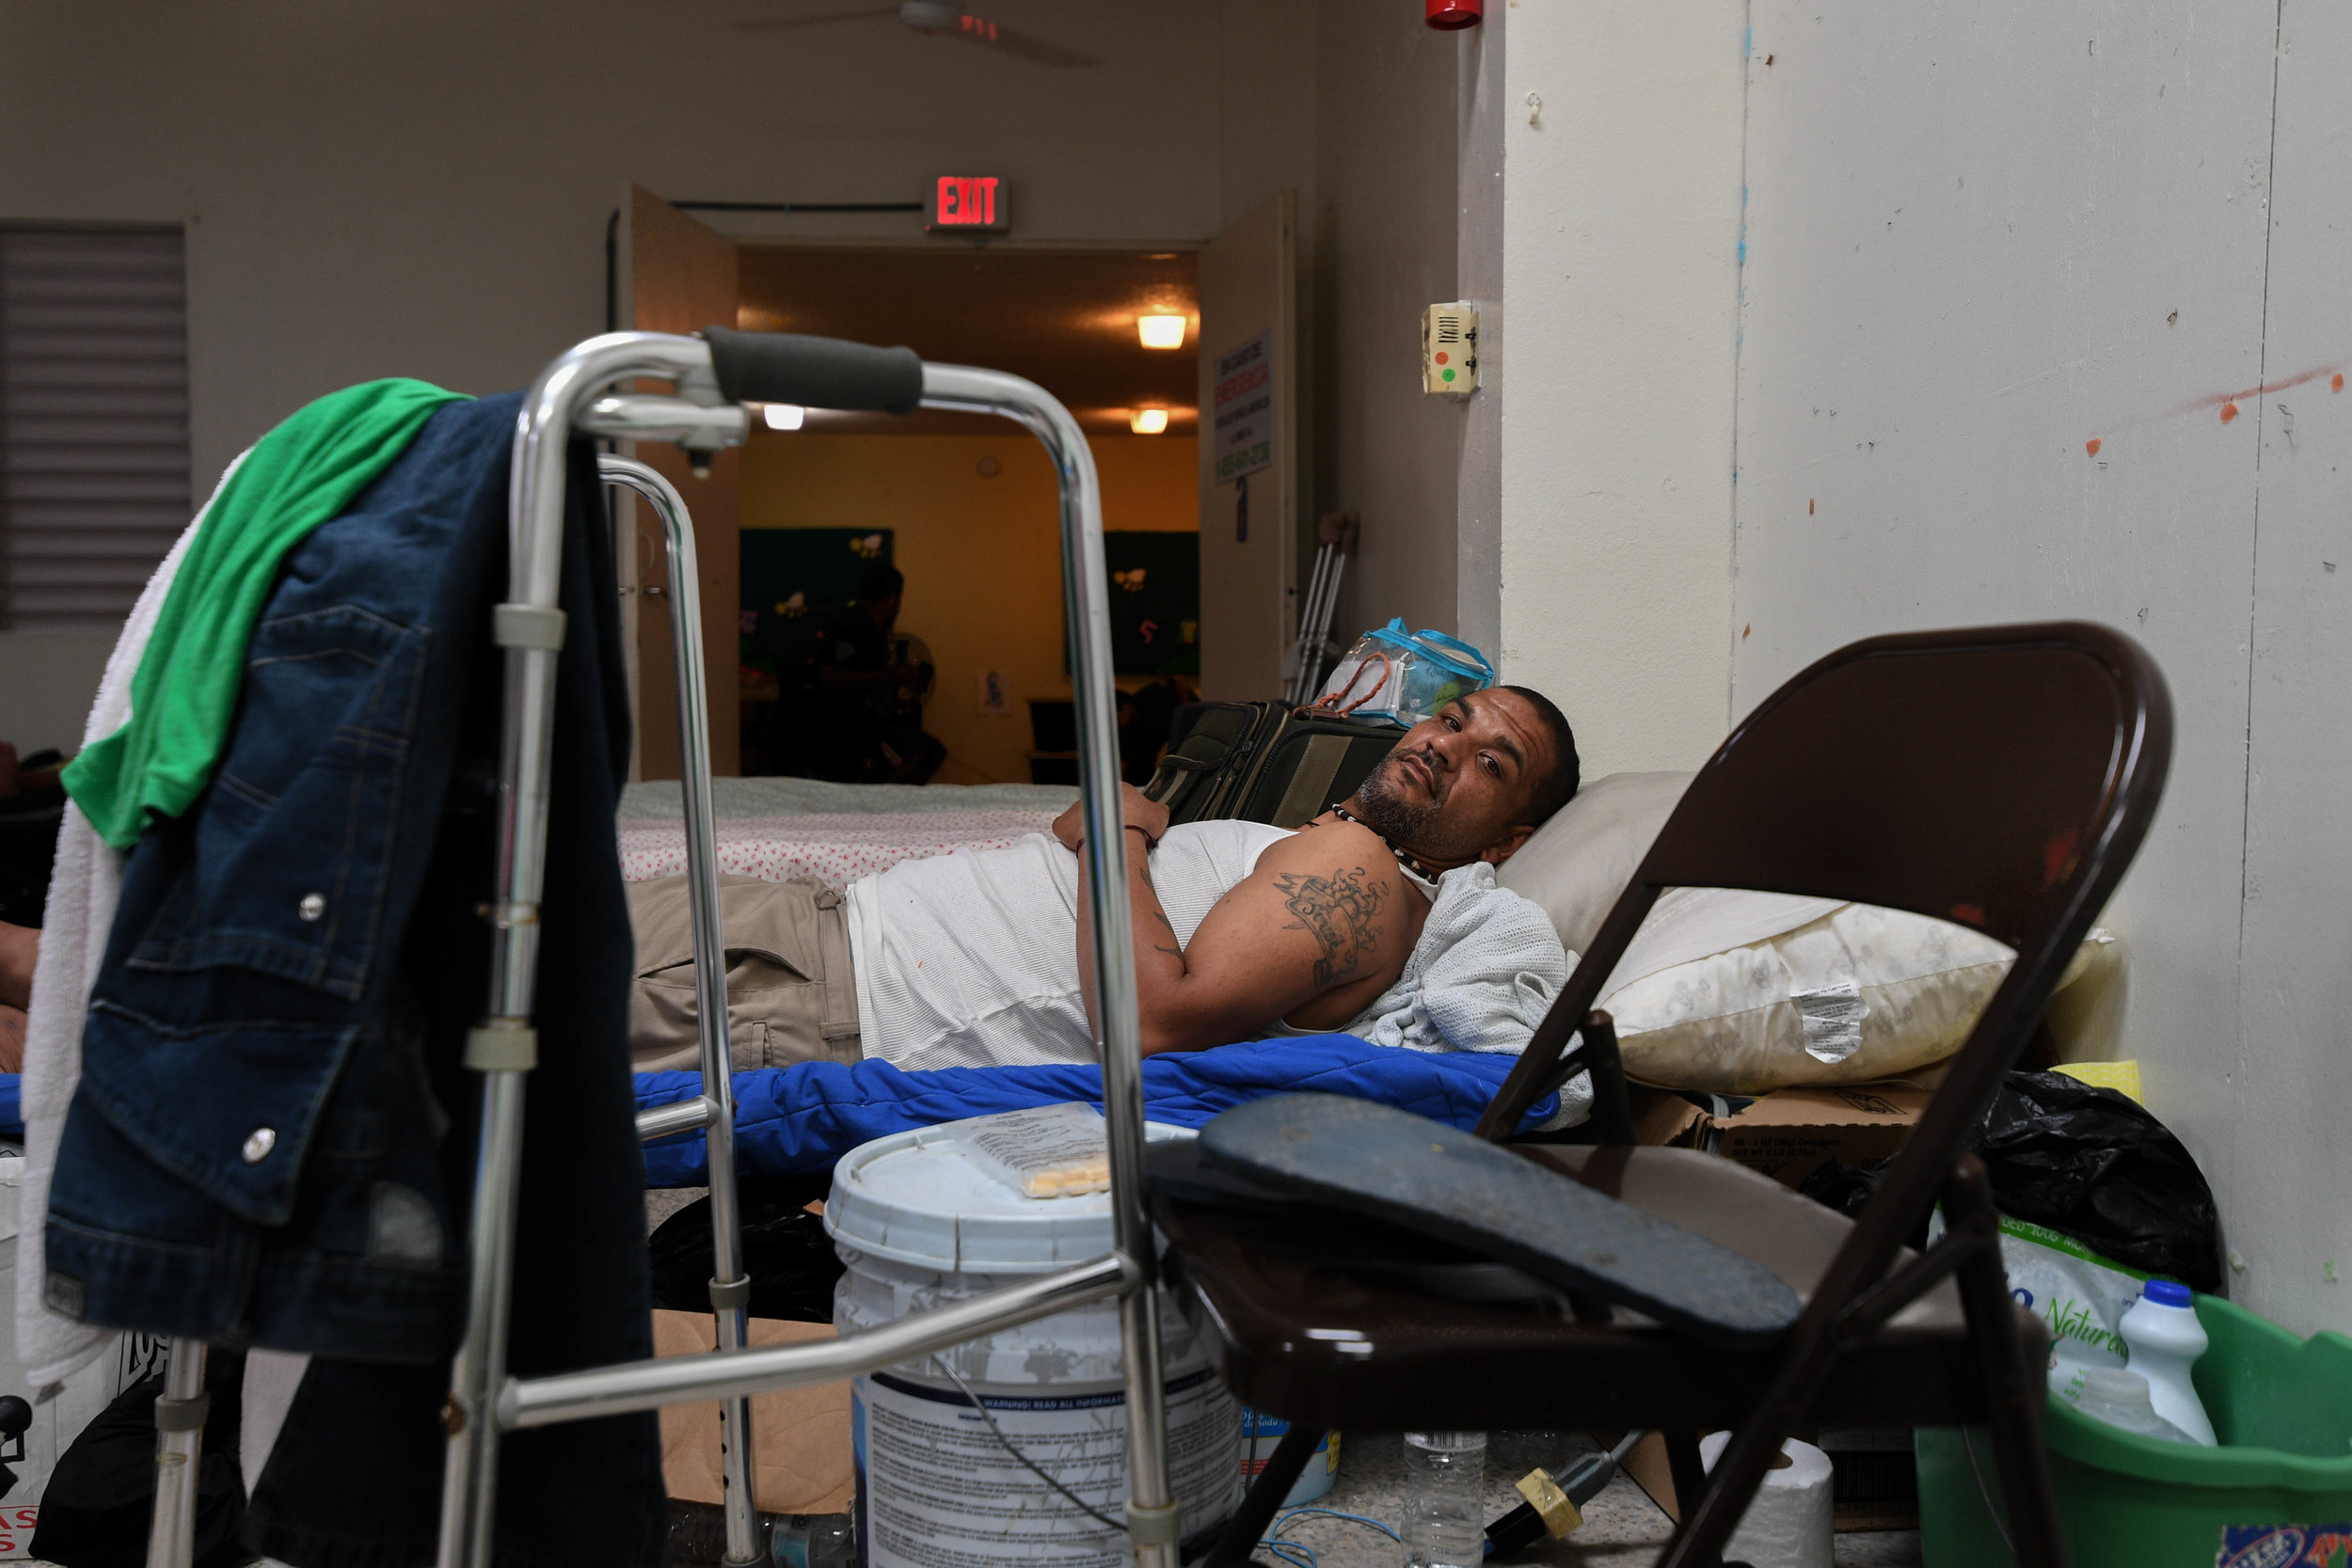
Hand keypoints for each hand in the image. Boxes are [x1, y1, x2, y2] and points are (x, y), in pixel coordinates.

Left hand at [1051, 783, 1169, 851]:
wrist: (1121, 839)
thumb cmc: (1141, 826)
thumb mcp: (1160, 815)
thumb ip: (1158, 810)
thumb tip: (1160, 810)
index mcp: (1118, 790)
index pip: (1119, 800)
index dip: (1124, 815)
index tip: (1127, 828)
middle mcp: (1095, 794)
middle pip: (1099, 807)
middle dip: (1104, 821)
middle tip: (1112, 838)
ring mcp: (1077, 808)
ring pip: (1081, 817)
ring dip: (1088, 828)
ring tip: (1098, 844)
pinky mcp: (1063, 823)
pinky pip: (1063, 828)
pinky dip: (1068, 836)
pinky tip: (1080, 845)